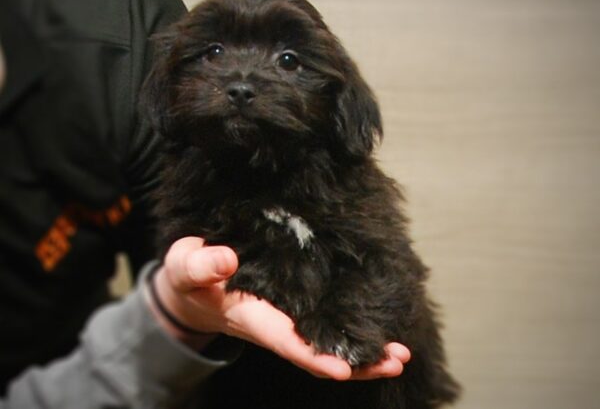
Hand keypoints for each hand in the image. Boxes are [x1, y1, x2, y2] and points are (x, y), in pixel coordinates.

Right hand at [149, 236, 410, 379]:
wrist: (194, 287)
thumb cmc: (189, 277)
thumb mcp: (186, 267)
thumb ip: (201, 265)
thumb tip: (227, 259)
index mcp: (252, 319)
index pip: (287, 342)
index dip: (315, 356)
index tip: (345, 368)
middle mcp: (275, 326)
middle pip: (319, 352)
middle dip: (357, 362)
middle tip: (396, 360)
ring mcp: (287, 320)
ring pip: (329, 343)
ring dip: (363, 353)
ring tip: (399, 353)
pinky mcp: (295, 310)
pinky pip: (327, 326)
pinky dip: (353, 331)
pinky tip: (378, 328)